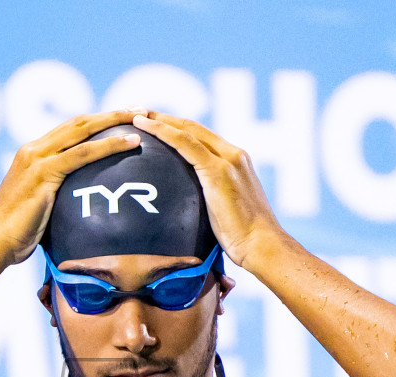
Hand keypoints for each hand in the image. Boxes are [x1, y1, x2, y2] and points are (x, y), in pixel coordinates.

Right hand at [0, 111, 145, 264]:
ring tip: (142, 117)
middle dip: (111, 113)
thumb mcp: (39, 209)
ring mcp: (37, 158)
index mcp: (32, 153)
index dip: (97, 121)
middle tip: (139, 108)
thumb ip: (56, 198)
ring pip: (83, 131)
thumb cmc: (16, 235)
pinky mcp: (43, 172)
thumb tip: (79, 208)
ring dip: (115, 121)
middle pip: (79, 122)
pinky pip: (83, 154)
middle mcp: (33, 149)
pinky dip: (109, 145)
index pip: (69, 129)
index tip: (122, 118)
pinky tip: (131, 142)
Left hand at [132, 112, 285, 271]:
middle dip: (164, 117)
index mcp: (237, 162)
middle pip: (193, 127)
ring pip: (187, 130)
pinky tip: (144, 126)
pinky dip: (162, 132)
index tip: (155, 124)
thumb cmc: (244, 241)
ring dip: (158, 119)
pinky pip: (185, 144)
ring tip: (134, 114)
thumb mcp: (226, 214)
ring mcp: (228, 160)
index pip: (202, 138)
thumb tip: (189, 213)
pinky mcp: (218, 171)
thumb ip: (211, 203)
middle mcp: (234, 155)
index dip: (177, 128)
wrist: (261, 246)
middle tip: (137, 111)